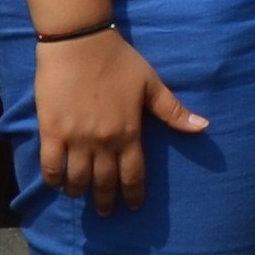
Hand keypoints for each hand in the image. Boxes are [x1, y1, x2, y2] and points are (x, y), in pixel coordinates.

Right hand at [32, 27, 206, 210]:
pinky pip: (51, 165)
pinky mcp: (52, 131)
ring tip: (80, 196)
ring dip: (79, 192)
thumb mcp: (151, 85)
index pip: (134, 175)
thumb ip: (173, 111)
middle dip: (106, 201)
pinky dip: (53, 179)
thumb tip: (203, 127)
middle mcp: (103, 141)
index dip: (134, 195)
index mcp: (130, 132)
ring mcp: (76, 138)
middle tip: (106, 212)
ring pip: (77, 179)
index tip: (133, 208)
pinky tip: (57, 184)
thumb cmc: (119, 61)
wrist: (79, 43)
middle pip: (104, 182)